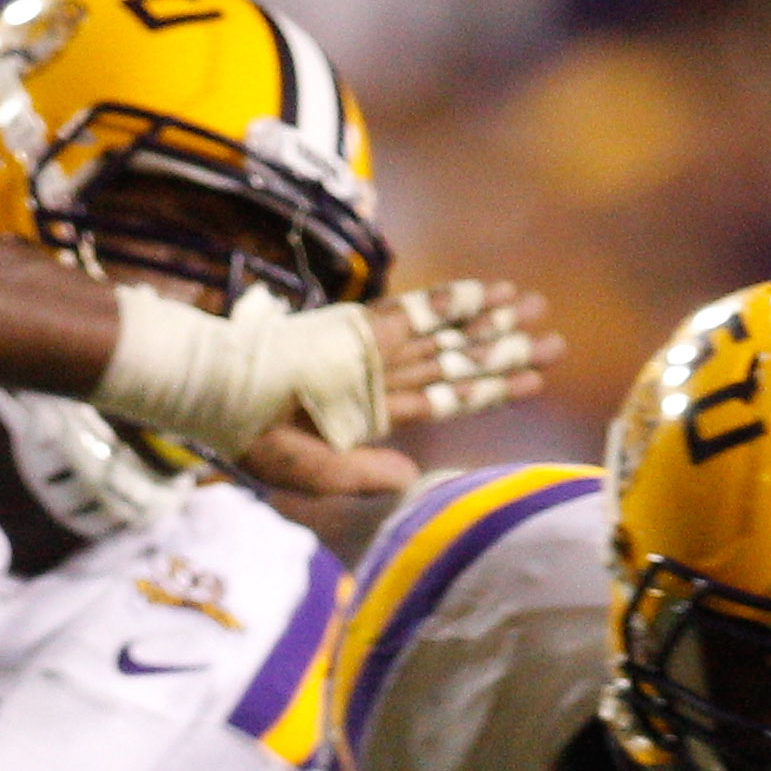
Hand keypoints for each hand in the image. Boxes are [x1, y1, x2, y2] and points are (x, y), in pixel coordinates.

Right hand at [236, 281, 564, 496]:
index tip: (536, 377)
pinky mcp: (357, 328)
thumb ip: (361, 474)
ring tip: (535, 307)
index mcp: (376, 410)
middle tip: (558, 338)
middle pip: (460, 362)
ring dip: (490, 323)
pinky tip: (486, 293)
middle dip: (507, 350)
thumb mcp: (309, 472)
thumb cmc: (250, 437)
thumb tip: (413, 477)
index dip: (494, 388)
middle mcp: (384, 377)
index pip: (449, 397)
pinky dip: (450, 303)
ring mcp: (373, 349)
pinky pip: (413, 313)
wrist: (212, 392)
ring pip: (446, 335)